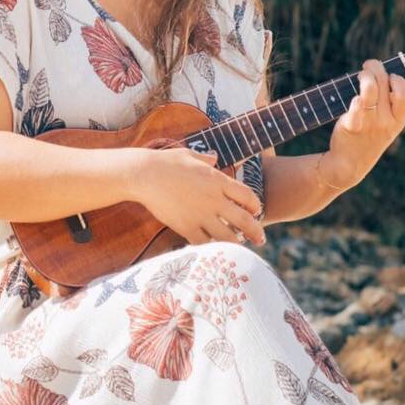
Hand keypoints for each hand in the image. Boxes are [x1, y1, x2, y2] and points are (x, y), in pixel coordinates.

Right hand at [131, 145, 266, 246]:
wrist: (144, 175)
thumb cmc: (165, 162)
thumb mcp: (189, 154)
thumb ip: (205, 159)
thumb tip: (214, 158)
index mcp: (218, 181)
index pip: (248, 196)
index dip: (256, 206)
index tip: (256, 212)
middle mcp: (214, 200)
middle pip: (244, 221)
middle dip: (256, 232)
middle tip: (260, 240)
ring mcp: (201, 215)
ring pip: (228, 237)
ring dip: (237, 244)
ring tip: (239, 248)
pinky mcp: (186, 227)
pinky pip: (205, 243)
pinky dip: (211, 248)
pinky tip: (214, 249)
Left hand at [325, 58, 404, 188]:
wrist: (349, 165)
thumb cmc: (367, 139)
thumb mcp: (386, 127)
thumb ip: (388, 107)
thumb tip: (380, 75)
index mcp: (398, 121)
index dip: (398, 80)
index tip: (389, 75)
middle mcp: (386, 121)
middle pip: (385, 84)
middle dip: (376, 68)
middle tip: (369, 66)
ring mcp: (370, 123)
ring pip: (370, 88)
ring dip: (365, 75)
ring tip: (360, 75)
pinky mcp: (352, 124)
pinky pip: (355, 102)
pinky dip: (354, 96)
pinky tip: (352, 97)